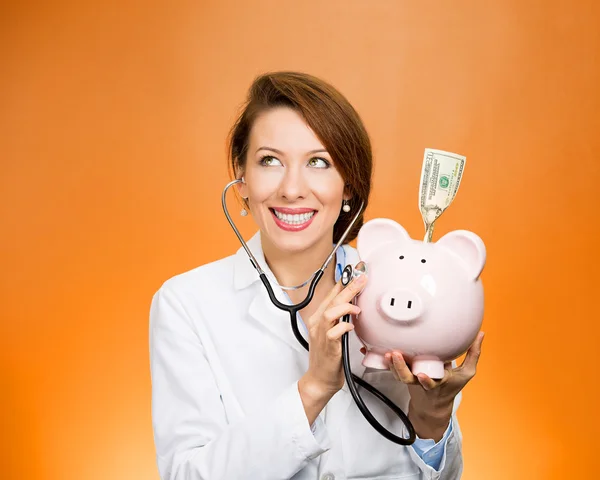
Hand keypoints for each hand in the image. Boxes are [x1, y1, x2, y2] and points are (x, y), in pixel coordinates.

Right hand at [303, 274, 366, 397]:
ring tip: (358, 306)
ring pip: (330, 312)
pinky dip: (344, 326)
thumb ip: (340, 319)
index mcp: (318, 318)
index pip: (331, 295)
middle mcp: (317, 324)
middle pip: (332, 300)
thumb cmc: (328, 357)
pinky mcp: (327, 346)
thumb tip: (353, 305)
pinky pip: (334, 332)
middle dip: (348, 287)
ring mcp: (321, 334)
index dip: (343, 282)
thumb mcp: (333, 333)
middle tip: (362, 278)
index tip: (355, 272)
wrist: (320, 379)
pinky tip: (351, 326)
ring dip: (345, 306)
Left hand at [360, 331, 484, 440]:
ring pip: (397, 375)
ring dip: (390, 365)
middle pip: (408, 379)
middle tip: (395, 355)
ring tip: (386, 353)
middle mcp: (421, 382)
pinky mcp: (401, 375)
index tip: (420, 376)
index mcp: (437, 382)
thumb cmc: (450, 386)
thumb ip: (473, 354)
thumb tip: (481, 334)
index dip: (425, 381)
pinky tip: (368, 350)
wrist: (433, 406)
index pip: (431, 383)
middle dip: (400, 369)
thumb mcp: (466, 373)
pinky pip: (389, 369)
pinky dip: (379, 361)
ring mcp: (409, 380)